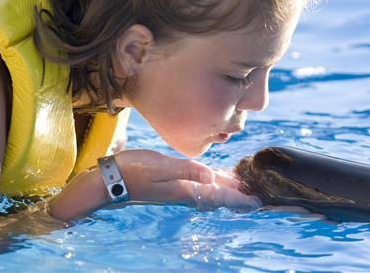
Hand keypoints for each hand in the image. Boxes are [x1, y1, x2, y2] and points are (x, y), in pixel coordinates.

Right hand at [114, 149, 260, 209]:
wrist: (110, 180)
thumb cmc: (133, 171)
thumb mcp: (161, 167)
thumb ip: (188, 171)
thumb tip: (213, 177)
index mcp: (187, 189)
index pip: (220, 195)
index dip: (240, 198)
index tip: (258, 202)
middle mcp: (186, 192)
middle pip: (219, 196)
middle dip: (239, 196)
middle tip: (258, 197)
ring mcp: (179, 189)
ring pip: (211, 191)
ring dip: (228, 191)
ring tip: (243, 188)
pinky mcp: (172, 183)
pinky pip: (200, 185)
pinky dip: (213, 183)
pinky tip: (217, 179)